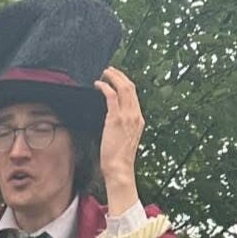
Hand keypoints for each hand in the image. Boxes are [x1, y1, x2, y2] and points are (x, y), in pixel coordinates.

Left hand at [95, 67, 143, 182]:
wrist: (119, 167)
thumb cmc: (117, 157)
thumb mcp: (123, 138)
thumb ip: (121, 127)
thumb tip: (112, 121)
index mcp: (139, 119)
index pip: (134, 96)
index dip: (125, 83)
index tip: (116, 78)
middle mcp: (135, 115)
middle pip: (131, 87)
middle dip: (120, 76)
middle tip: (109, 70)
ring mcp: (127, 116)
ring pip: (124, 88)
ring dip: (113, 77)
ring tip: (104, 73)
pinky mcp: (115, 119)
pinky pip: (111, 96)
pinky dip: (105, 87)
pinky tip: (97, 84)